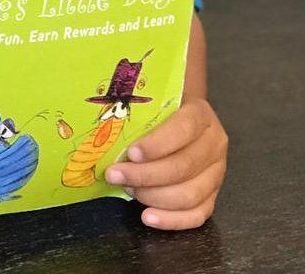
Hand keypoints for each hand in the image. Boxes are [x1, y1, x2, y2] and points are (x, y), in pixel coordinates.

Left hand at [105, 96, 226, 229]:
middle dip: (144, 175)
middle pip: (183, 167)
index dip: (156, 144)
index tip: (131, 153)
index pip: (183, 129)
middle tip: (115, 174)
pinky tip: (148, 217)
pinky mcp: (213, 195)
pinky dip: (171, 220)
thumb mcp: (154, 102)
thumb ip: (139, 113)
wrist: (183, 116)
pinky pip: (197, 215)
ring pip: (189, 194)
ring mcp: (216, 173)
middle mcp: (213, 145)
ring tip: (128, 189)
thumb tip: (105, 128)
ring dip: (153, 196)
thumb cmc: (162, 110)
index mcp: (200, 115)